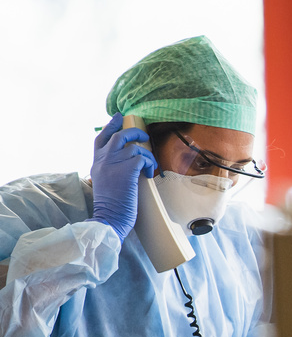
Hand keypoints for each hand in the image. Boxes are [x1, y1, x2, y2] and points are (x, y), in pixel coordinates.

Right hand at [89, 112, 157, 241]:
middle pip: (118, 135)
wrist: (109, 219)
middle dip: (133, 132)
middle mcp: (103, 161)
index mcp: (96, 163)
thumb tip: (125, 162)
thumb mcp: (103, 182)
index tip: (118, 117)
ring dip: (146, 155)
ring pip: (134, 147)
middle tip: (143, 136)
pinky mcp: (126, 171)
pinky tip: (150, 173)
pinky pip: (142, 157)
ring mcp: (113, 164)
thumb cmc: (111, 206)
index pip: (100, 138)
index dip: (110, 126)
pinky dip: (150, 163)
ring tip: (150, 166)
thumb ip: (109, 169)